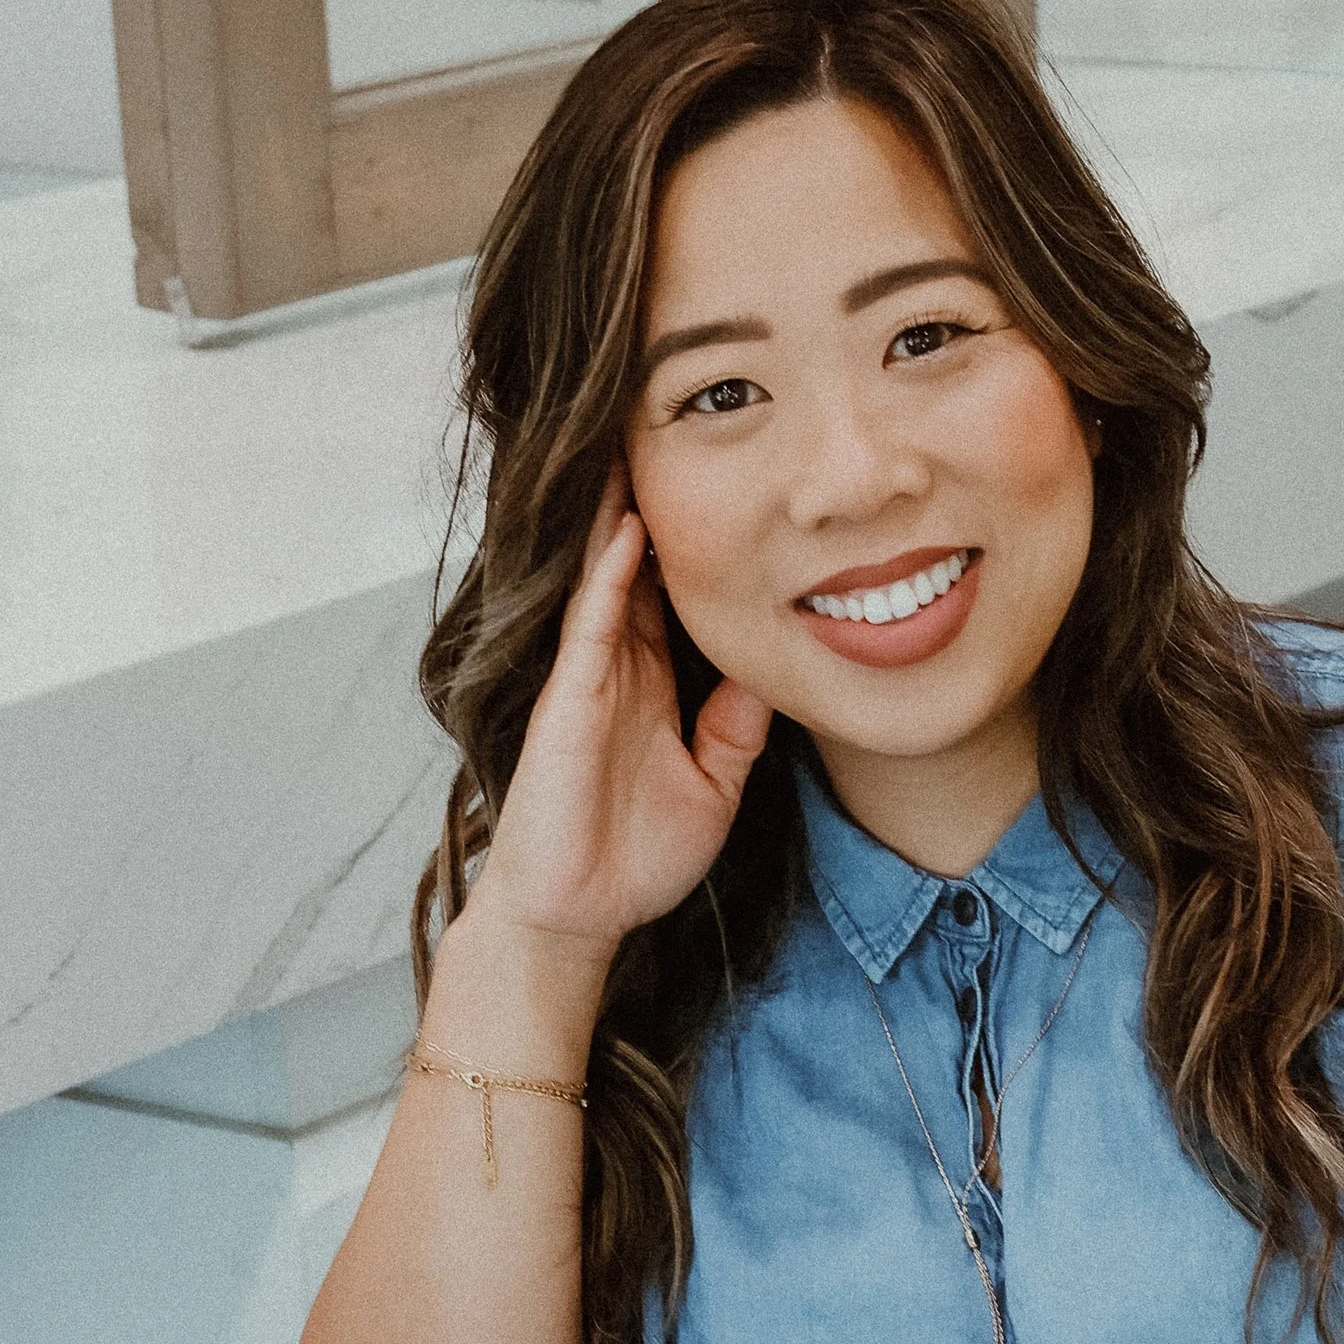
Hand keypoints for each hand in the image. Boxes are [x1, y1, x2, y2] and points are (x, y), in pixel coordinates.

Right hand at [472, 460, 771, 955]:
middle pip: (639, 565)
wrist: (579, 915)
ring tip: (638, 443)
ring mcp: (589, 678)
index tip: (734, 482)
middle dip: (657, 501)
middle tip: (676, 428)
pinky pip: (590, 625)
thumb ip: (738, 730)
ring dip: (622, 514)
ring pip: (609, 578)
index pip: (676, 592)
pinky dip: (609, 578)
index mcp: (653, 681)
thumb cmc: (635, 860)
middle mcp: (618, 666)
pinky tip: (627, 531)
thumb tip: (774, 676)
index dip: (700, 539)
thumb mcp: (715, 788)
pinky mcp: (569, 700)